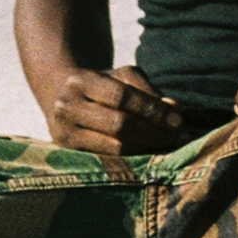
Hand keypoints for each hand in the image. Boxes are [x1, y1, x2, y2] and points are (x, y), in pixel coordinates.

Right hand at [45, 65, 184, 154]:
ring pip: (114, 146)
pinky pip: (107, 159)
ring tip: (168, 145)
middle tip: (179, 136)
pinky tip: (149, 153)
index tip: (178, 120)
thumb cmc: (100, 85)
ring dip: (147, 147)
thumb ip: (147, 91)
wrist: (58, 96)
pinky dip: (132, 158)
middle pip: (118, 124)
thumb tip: (175, 111)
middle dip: (154, 132)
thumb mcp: (121, 77)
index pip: (122, 97)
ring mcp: (64, 131)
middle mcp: (67, 106)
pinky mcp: (67, 151)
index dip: (152, 110)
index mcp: (81, 81)